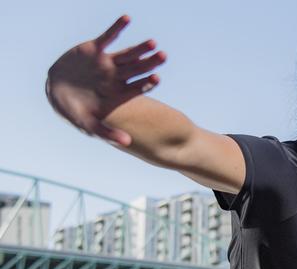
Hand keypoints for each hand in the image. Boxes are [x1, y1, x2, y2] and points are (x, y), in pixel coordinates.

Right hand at [46, 15, 165, 145]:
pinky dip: (117, 28)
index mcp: (119, 94)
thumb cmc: (75, 112)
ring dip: (140, 48)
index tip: (157, 78)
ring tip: (153, 43)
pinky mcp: (95, 49)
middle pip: (138, 69)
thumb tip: (127, 143)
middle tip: (163, 56)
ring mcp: (108, 63)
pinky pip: (108, 36)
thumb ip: (107, 133)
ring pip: (128, 54)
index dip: (147, 83)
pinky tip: (127, 19)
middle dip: (151, 63)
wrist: (55, 92)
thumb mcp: (88, 125)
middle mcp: (117, 77)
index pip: (138, 88)